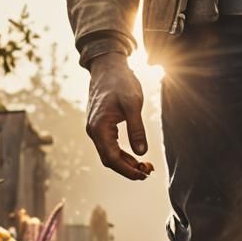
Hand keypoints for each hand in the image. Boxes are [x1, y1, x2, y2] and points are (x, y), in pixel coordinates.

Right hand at [85, 54, 152, 180]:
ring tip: (145, 166)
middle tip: (148, 171)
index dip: (128, 170)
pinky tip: (136, 156)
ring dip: (126, 163)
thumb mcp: (133, 104)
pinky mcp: (100, 126)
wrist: (107, 65)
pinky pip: (110, 146)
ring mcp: (95, 129)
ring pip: (109, 155)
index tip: (144, 174)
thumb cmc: (120, 81)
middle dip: (128, 169)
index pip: (112, 159)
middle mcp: (94, 131)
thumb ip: (136, 129)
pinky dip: (122, 154)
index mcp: (99, 127)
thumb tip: (141, 153)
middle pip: (110, 160)